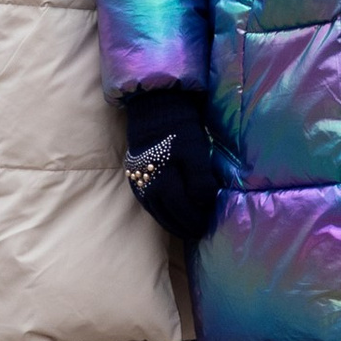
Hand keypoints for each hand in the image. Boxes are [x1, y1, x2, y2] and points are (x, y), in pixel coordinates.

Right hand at [121, 88, 219, 240]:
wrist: (155, 108)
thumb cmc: (179, 129)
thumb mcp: (197, 152)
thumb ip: (200, 181)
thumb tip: (203, 203)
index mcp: (162, 181)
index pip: (180, 210)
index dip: (194, 220)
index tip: (206, 226)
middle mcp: (146, 186)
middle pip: (165, 214)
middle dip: (182, 226)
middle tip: (197, 232)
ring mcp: (138, 181)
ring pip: (153, 210)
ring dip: (169, 222)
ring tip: (183, 228)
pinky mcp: (134, 175)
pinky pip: (145, 201)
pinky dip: (157, 211)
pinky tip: (167, 212)